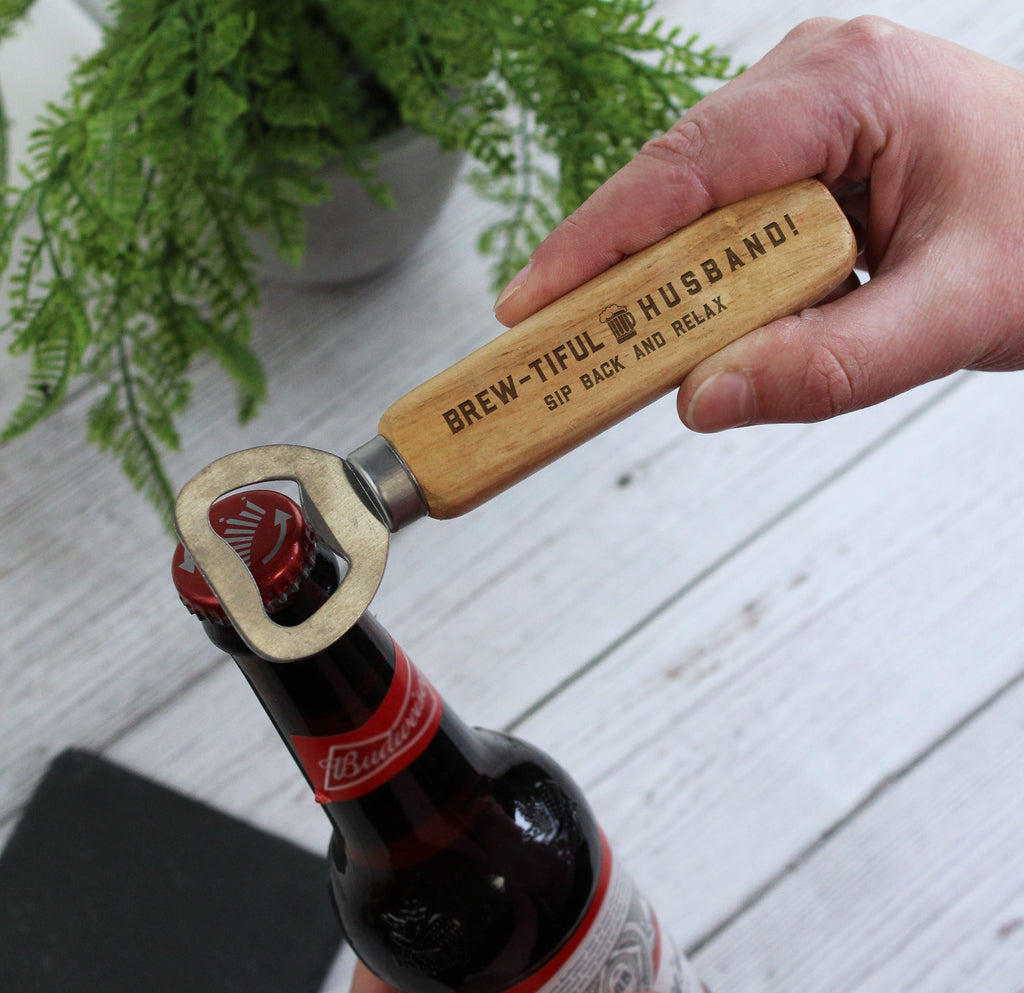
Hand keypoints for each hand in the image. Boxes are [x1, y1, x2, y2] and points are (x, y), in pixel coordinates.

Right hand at [493, 17, 1023, 430]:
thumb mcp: (954, 316)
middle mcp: (813, 79)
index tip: (528, 306)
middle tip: (559, 349)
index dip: (597, 241)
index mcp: (850, 86)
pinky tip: (690, 318)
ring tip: (623, 348)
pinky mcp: (800, 151)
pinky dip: (698, 274)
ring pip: (690, 202)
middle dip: (613, 270)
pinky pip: (721, 213)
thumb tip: (700, 398)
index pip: (688, 165)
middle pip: (672, 183)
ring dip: (659, 279)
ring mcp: (803, 111)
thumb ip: (830, 367)